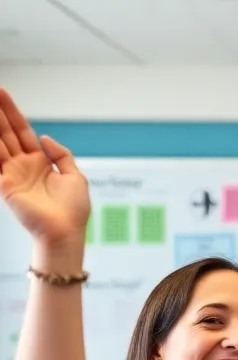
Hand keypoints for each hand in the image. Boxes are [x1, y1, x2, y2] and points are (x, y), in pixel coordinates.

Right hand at [0, 90, 89, 243]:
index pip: (22, 131)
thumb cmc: (74, 211)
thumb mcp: (75, 176)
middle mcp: (23, 166)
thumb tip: (45, 137)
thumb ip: (62, 155)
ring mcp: (12, 174)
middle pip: (7, 132)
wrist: (66, 232)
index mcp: (40, 163)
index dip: (13, 113)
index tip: (3, 94)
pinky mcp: (6, 185)